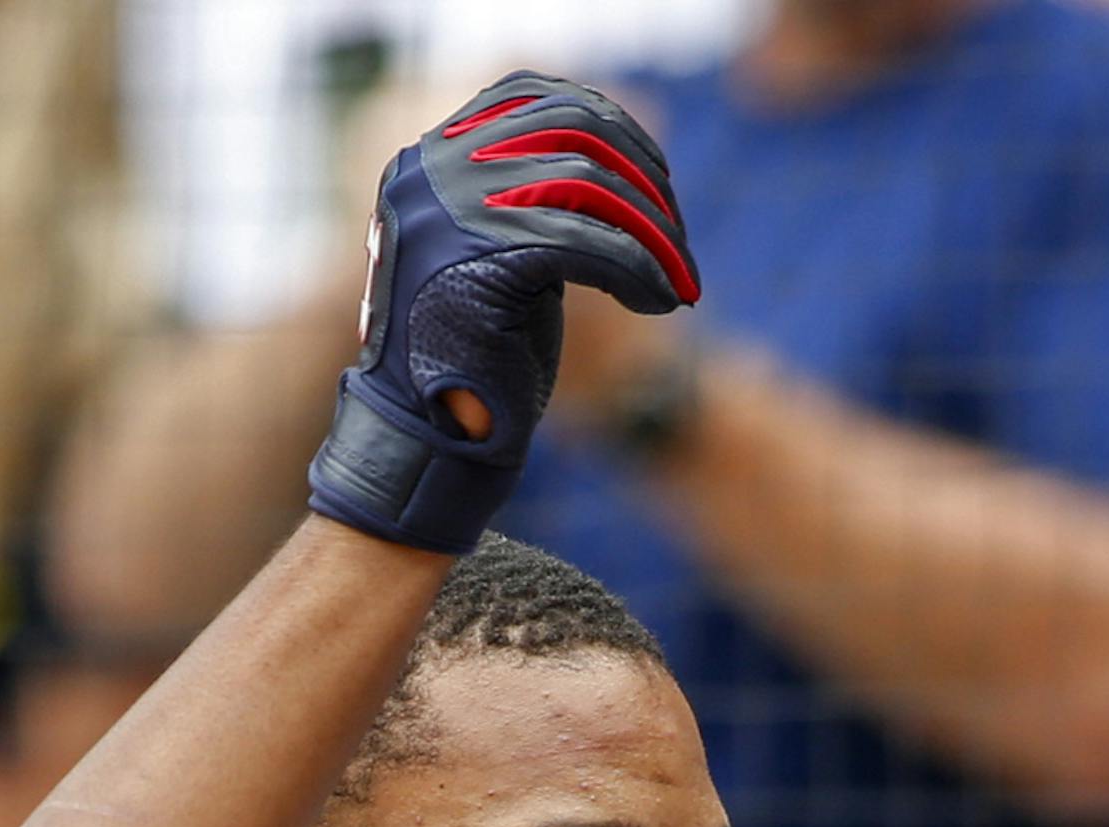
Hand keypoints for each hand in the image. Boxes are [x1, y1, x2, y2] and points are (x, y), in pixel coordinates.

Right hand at [307, 71, 698, 555]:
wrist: (430, 447)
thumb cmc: (473, 365)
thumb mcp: (500, 257)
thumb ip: (532, 200)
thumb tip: (618, 154)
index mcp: (429, 161)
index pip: (537, 98)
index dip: (614, 129)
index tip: (656, 183)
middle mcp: (433, 171)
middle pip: (574, 130)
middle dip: (646, 180)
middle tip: (679, 243)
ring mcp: (451, 210)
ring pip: (589, 181)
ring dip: (653, 232)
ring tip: (678, 281)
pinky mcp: (484, 259)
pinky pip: (590, 242)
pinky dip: (640, 269)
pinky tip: (662, 302)